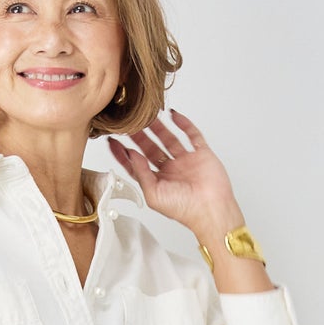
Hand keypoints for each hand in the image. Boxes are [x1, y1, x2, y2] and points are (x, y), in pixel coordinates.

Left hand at [107, 108, 241, 236]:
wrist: (210, 209)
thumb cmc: (185, 209)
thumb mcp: (153, 194)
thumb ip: (141, 173)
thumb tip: (131, 155)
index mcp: (158, 182)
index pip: (137, 164)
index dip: (124, 153)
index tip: (113, 141)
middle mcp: (171, 170)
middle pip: (151, 148)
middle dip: (139, 136)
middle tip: (128, 122)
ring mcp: (186, 161)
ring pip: (169, 138)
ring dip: (158, 127)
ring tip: (147, 114)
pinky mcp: (201, 154)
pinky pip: (192, 135)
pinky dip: (184, 124)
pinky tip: (173, 115)